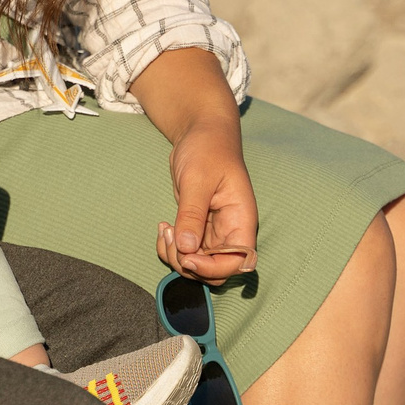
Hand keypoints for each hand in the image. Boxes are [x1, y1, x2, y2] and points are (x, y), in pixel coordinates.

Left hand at [159, 112, 257, 283]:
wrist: (200, 133)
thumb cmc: (207, 150)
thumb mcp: (198, 179)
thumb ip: (192, 214)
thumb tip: (186, 248)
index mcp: (241, 219)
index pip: (238, 261)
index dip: (213, 268)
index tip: (188, 256)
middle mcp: (230, 231)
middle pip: (215, 270)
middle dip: (189, 264)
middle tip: (171, 237)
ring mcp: (213, 232)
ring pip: (197, 264)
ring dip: (176, 256)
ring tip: (165, 229)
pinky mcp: (197, 228)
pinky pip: (185, 251)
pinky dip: (171, 247)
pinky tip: (163, 227)